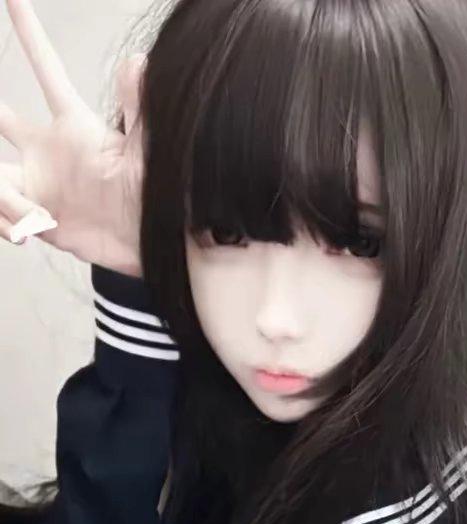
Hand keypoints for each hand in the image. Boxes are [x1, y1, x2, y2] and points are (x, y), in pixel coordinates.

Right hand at [0, 0, 144, 276]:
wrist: (149, 248)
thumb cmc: (154, 201)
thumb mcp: (145, 157)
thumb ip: (137, 112)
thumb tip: (139, 61)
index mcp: (74, 126)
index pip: (48, 72)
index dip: (29, 34)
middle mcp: (49, 148)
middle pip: (0, 115)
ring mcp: (38, 179)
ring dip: (4, 196)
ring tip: (34, 217)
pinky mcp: (32, 213)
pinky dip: (4, 221)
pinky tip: (24, 230)